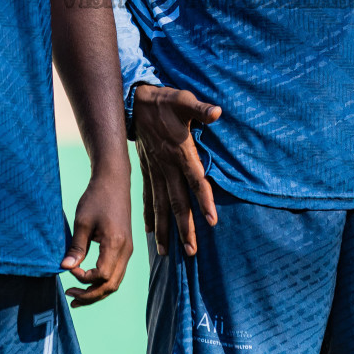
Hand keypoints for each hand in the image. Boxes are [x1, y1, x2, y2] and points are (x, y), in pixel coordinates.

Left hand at [61, 168, 133, 306]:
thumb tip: (65, 268)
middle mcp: (126, 250)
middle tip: (70, 296)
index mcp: (116, 244)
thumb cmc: (97, 198)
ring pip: (115, 281)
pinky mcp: (126, 247)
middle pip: (111, 285)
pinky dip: (103, 282)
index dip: (84, 278)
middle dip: (90, 295)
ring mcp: (128, 249)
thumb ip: (76, 247)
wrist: (114, 181)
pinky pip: (117, 272)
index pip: (101, 276)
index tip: (69, 269)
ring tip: (78, 295)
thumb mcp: (82, 222)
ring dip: (97, 292)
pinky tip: (88, 281)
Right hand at [133, 84, 221, 257]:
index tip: (211, 221)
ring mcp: (155, 170)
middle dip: (184, 226)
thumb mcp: (184, 101)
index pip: (195, 180)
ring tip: (166, 253)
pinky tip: (150, 232)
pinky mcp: (147, 170)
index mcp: (180, 152)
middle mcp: (167, 166)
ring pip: (160, 204)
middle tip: (191, 251)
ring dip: (164, 228)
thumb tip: (217, 112)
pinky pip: (148, 196)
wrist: (136, 102)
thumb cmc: (165, 101)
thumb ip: (201, 109)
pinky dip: (149, 214)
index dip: (204, 200)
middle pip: (177, 201)